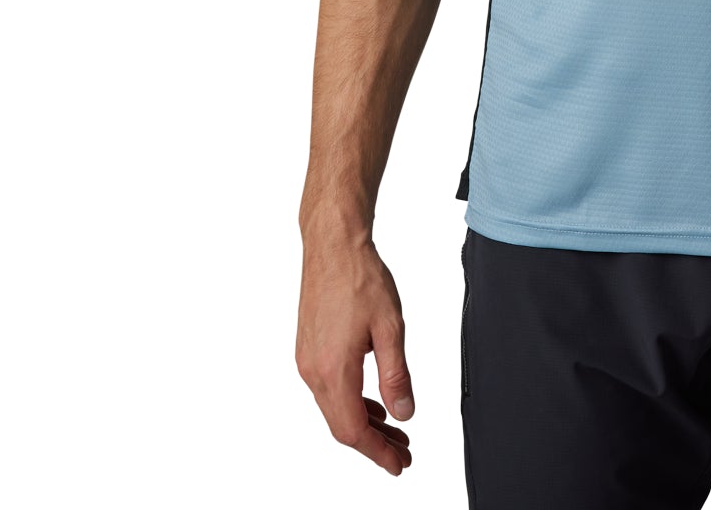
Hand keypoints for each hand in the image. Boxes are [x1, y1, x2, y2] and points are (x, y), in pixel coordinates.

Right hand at [296, 230, 415, 475]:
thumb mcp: (390, 328)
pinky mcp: (308, 349)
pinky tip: (373, 403)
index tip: (398, 464)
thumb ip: (396, 376)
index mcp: (333, 370)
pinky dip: (352, 403)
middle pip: (342, 425)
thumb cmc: (360, 278)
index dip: (377, 453)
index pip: (353, 430)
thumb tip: (403, 414)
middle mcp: (313, 371)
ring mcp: (307, 361)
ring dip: (364, 424)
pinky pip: (329, 390)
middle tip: (403, 453)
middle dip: (374, 444)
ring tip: (394, 431)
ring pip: (335, 408)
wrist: (333, 245)